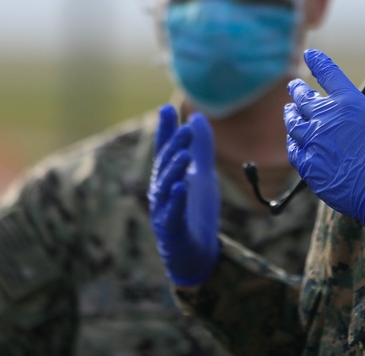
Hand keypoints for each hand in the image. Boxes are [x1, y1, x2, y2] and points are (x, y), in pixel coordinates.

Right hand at [147, 104, 220, 285]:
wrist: (198, 255)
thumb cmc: (195, 213)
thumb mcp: (203, 175)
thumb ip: (201, 148)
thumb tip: (197, 117)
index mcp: (167, 178)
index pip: (164, 150)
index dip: (165, 131)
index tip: (166, 109)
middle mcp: (161, 192)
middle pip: (164, 166)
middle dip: (174, 147)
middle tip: (185, 129)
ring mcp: (163, 212)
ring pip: (165, 187)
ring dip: (173, 170)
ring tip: (185, 154)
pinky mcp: (170, 231)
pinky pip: (171, 213)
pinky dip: (175, 200)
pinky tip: (181, 186)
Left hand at [284, 48, 364, 221]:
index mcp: (348, 103)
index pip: (328, 74)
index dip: (318, 62)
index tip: (308, 53)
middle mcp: (326, 120)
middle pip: (304, 100)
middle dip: (298, 90)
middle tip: (294, 85)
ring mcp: (315, 144)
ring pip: (294, 124)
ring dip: (291, 114)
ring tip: (289, 110)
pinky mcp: (310, 167)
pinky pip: (294, 151)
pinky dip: (292, 142)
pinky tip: (293, 141)